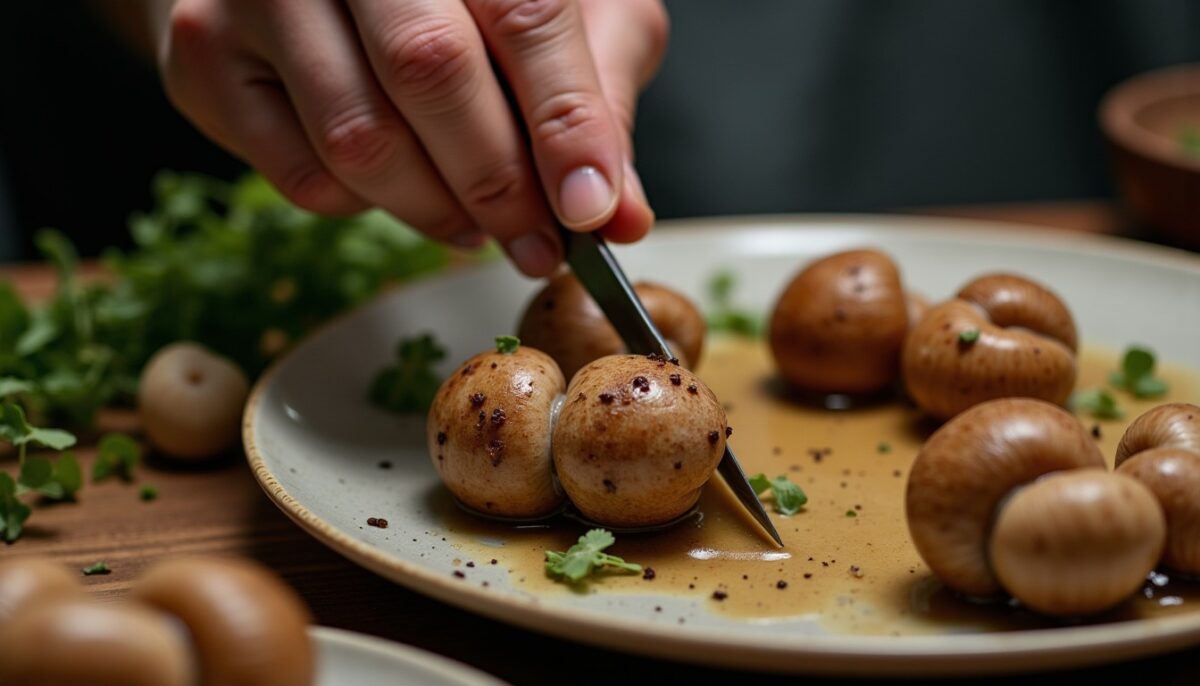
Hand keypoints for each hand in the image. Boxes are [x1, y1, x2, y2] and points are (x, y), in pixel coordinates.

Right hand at [150, 0, 665, 275]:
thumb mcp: (561, 10)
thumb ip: (596, 98)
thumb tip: (618, 214)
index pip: (525, 15)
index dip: (565, 124)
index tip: (590, 212)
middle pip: (430, 73)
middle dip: (499, 184)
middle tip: (537, 245)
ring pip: (358, 139)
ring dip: (433, 210)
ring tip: (475, 223)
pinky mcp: (205, 55)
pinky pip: (299, 176)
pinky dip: (363, 206)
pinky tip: (395, 184)